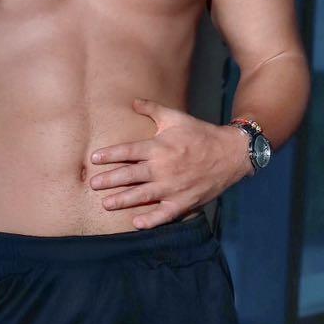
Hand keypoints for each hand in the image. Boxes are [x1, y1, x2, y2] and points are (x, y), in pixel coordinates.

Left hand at [88, 98, 249, 228]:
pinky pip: (164, 214)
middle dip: (109, 180)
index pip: (128, 150)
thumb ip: (153, 110)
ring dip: (122, 200)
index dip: (110, 154)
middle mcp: (163, 168)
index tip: (94, 158)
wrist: (231, 154)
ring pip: (142, 195)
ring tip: (105, 204)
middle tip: (92, 184)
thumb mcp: (176, 118)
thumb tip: (133, 101)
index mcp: (159, 147)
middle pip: (130, 175)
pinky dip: (151, 220)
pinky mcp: (184, 201)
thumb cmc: (201, 134)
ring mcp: (173, 187)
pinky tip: (136, 223)